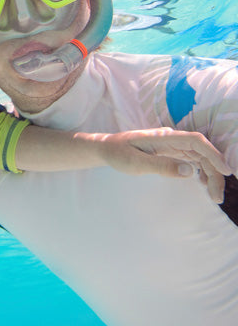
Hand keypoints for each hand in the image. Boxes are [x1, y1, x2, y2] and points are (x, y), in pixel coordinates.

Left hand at [99, 128, 231, 202]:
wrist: (107, 148)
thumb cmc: (118, 154)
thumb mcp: (136, 163)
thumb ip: (161, 166)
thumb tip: (189, 171)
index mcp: (164, 137)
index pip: (195, 141)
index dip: (213, 154)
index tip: (226, 171)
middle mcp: (171, 139)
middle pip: (201, 152)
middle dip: (214, 172)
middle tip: (217, 197)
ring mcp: (172, 145)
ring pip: (199, 157)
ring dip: (210, 174)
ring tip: (214, 196)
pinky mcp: (170, 152)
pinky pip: (192, 160)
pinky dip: (201, 172)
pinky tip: (204, 185)